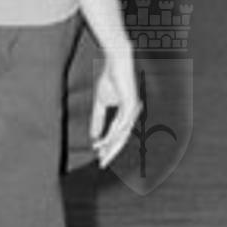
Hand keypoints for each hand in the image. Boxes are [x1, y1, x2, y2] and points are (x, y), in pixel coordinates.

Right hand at [91, 41, 141, 168]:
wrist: (115, 62)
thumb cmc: (109, 80)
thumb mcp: (100, 103)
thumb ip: (98, 119)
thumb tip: (93, 137)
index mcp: (128, 113)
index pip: (119, 135)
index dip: (110, 147)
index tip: (100, 159)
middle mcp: (132, 113)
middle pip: (123, 137)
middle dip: (112, 151)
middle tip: (102, 164)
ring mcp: (133, 108)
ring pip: (122, 132)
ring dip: (110, 145)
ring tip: (100, 155)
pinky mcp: (130, 102)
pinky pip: (121, 122)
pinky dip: (112, 133)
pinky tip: (104, 141)